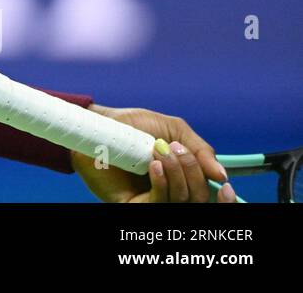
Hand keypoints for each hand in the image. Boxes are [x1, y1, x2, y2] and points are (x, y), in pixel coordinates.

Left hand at [69, 104, 237, 202]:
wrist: (100, 122)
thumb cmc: (134, 125)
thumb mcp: (174, 130)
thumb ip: (200, 149)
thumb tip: (222, 175)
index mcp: (184, 178)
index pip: (211, 199)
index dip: (226, 199)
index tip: (226, 185)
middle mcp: (170, 193)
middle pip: (199, 199)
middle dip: (193, 172)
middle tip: (175, 148)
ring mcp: (150, 199)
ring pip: (181, 201)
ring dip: (177, 173)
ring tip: (159, 149)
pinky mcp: (131, 204)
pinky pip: (157, 203)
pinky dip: (162, 183)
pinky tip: (154, 164)